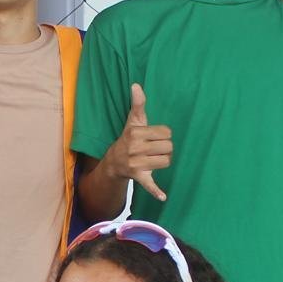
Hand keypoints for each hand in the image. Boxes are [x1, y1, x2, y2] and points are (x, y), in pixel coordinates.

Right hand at [99, 83, 172, 200]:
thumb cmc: (128, 138)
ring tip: (154, 159)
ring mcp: (137, 164)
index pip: (166, 133)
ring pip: (166, 162)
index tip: (155, 137)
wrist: (114, 162)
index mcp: (136, 134)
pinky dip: (156, 191)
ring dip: (164, 161)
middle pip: (169, 147)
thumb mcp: (132, 121)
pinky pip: (149, 185)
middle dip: (165, 148)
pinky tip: (163, 196)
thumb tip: (136, 85)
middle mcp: (135, 149)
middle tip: (155, 149)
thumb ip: (137, 103)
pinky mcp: (139, 177)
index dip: (164, 135)